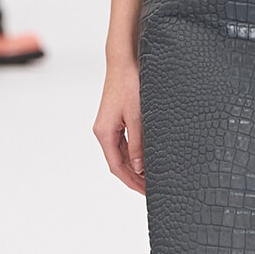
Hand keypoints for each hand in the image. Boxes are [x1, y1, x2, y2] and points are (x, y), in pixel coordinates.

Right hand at [94, 61, 144, 192]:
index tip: (146, 191)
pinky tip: (145, 158)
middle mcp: (103, 131)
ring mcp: (108, 125)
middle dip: (134, 177)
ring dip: (134, 166)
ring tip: (151, 176)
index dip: (131, 181)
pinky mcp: (114, 119)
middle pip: (117, 162)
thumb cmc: (129, 84)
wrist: (124, 62)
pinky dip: (133, 154)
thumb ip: (137, 143)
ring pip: (120, 154)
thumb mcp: (137, 116)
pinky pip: (122, 143)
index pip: (116, 166)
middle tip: (152, 188)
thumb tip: (138, 166)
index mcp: (104, 133)